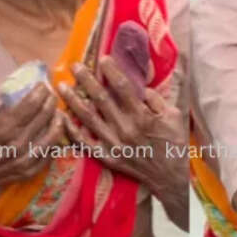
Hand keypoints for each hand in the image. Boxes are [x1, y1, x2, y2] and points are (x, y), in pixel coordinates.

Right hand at [0, 84, 63, 206]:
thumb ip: (8, 109)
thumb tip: (24, 93)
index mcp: (4, 129)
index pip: (31, 104)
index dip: (41, 91)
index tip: (44, 85)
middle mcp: (17, 144)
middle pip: (44, 116)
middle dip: (51, 101)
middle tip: (53, 95)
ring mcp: (25, 160)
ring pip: (53, 136)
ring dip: (58, 120)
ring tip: (58, 113)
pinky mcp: (29, 172)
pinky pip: (50, 154)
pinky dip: (54, 141)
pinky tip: (54, 133)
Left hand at [60, 57, 187, 197]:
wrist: (170, 178)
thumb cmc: (174, 143)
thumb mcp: (174, 116)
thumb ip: (156, 99)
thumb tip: (140, 86)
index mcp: (143, 116)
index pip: (124, 88)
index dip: (112, 71)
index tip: (102, 58)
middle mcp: (125, 128)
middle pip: (101, 99)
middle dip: (86, 80)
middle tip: (74, 66)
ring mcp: (113, 144)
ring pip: (88, 118)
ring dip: (73, 101)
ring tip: (61, 86)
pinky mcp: (107, 157)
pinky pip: (84, 143)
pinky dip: (72, 130)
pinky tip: (62, 117)